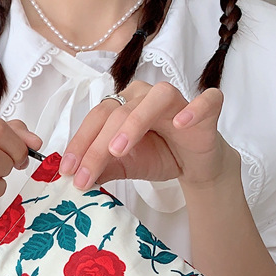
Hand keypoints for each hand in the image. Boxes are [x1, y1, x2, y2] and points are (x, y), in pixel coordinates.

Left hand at [60, 81, 239, 190]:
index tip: (68, 170)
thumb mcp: (122, 166)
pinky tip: (181, 123)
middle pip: (119, 112)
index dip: (80, 143)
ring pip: (155, 98)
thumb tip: (72, 178)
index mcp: (123, 108)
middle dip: (98, 146)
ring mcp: (177, 101)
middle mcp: (145, 98)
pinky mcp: (207, 109)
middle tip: (86, 174)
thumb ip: (101, 168)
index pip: (96, 119)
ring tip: (119, 150)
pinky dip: (194, 109)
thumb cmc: (156, 156)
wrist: (192, 164)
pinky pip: (206, 101)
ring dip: (135, 122)